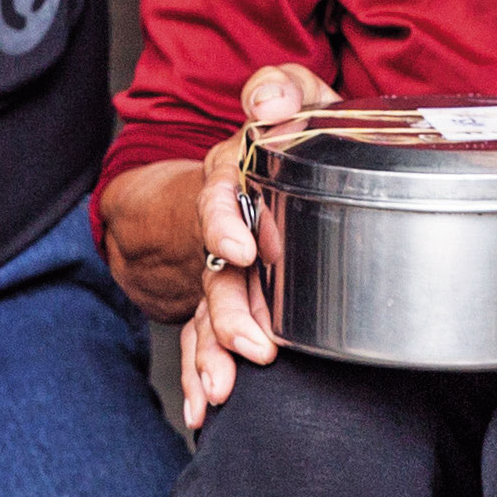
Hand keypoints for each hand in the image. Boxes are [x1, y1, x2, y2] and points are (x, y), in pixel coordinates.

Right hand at [179, 64, 332, 431]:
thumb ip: (283, 88)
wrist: (262, 162)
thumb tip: (269, 98)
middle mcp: (220, 227)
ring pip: (210, 314)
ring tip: (218, 393)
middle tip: (250, 348)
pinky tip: (202, 408)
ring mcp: (221, 268)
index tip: (240, 250)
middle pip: (215, 274)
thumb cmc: (289, 133)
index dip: (223, 223)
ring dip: (210, 355)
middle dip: (227, 315)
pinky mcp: (230, 298)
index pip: (220, 198)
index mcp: (234, 177)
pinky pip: (208, 339)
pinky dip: (202, 373)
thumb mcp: (294, 97)